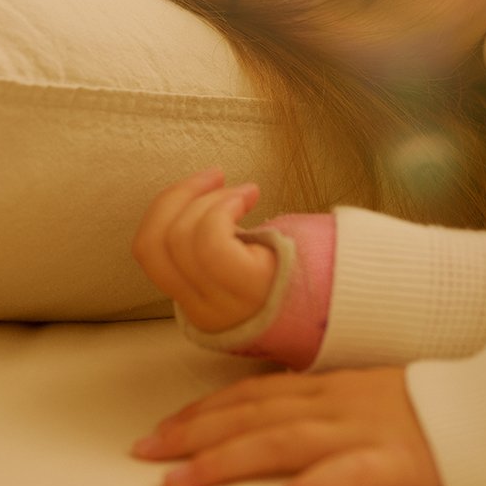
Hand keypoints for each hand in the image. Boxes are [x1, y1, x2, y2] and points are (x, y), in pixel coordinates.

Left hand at [131, 366, 443, 485]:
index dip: (202, 412)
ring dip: (226, 459)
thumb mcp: (364, 398)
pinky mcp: (391, 463)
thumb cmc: (425, 411)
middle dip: (194, 433)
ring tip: (180, 481)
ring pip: (282, 440)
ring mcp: (361, 430)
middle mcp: (335, 403)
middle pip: (253, 414)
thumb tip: (269, 417)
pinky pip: (343, 477)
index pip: (252, 394)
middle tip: (145, 453)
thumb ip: (319, 404)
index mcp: (327, 387)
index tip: (160, 431)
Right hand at [132, 167, 276, 333]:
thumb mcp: (239, 259)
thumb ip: (207, 241)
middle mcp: (199, 309)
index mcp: (192, 299)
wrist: (339, 292)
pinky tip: (248, 198)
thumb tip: (190, 194)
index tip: (197, 182)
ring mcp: (221, 304)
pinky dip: (222, 208)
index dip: (163, 206)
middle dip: (181, 195)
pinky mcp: (246, 288)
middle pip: (155, 243)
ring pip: (181, 238)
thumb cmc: (290, 266)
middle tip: (216, 176)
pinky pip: (210, 242)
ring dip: (210, 199)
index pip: (147, 250)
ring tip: (244, 192)